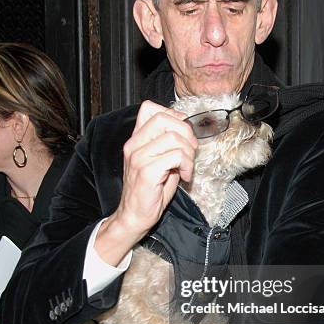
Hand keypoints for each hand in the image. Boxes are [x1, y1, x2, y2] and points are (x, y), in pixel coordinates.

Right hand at [95, 100, 197, 265]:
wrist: (134, 216)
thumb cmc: (149, 191)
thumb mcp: (158, 161)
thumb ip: (168, 143)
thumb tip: (187, 131)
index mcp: (136, 140)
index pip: (150, 108)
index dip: (173, 115)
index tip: (183, 133)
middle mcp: (134, 145)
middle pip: (164, 118)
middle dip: (185, 132)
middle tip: (190, 151)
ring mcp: (138, 157)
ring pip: (173, 138)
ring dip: (188, 152)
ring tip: (186, 166)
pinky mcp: (146, 171)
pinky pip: (176, 156)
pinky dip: (187, 165)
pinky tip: (184, 176)